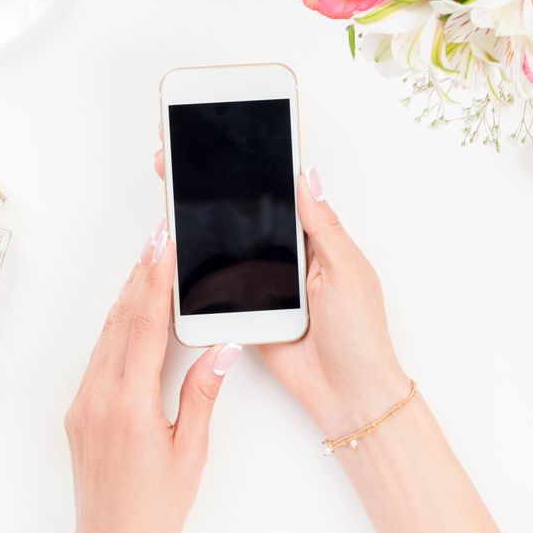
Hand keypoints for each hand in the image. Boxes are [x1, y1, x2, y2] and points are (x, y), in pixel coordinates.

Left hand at [60, 224, 239, 532]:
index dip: (155, 278)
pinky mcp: (80, 412)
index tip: (166, 244)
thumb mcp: (190, 454)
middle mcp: (97, 397)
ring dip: (129, 295)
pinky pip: (100, 356)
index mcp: (127, 404)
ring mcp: (83, 403)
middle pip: (121, 318)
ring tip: (151, 262)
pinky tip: (134, 312)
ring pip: (108, 334)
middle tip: (161, 236)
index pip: (143, 324)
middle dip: (142, 274)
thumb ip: (202, 395)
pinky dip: (119, 326)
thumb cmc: (154, 514)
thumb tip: (222, 347)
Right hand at [154, 138, 406, 439]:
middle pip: (244, 213)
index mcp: (317, 238)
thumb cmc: (361, 334)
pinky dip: (198, 272)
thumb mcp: (348, 272)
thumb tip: (307, 176)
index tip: (226, 136)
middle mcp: (288, 255)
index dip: (255, 165)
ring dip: (200, 225)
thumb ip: (324, 226)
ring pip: (226, 246)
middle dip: (214, 186)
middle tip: (177, 157)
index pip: (281, 190)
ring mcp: (265, 282)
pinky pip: (218, 286)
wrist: (348, 396)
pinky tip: (175, 248)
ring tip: (170, 191)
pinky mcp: (247, 310)